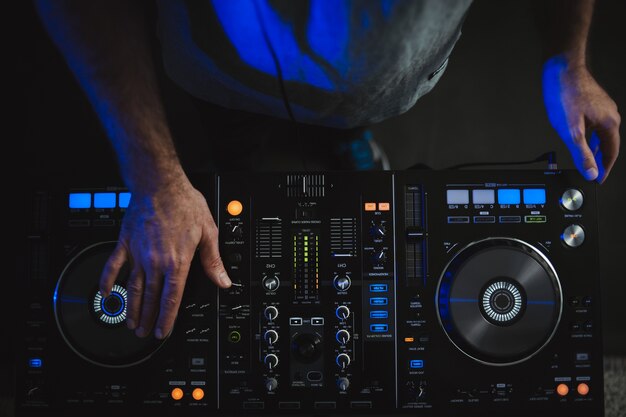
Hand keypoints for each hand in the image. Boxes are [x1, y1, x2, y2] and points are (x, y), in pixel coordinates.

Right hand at [99, 178, 231, 338]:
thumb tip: (224, 281)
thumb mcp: (208, 231)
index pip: (171, 298)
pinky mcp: (125, 243)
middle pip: (151, 297)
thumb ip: (213, 260)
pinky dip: (107, 280)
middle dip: (148, 318)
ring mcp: (138, 253)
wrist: (159, 184)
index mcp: (177, 260)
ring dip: (131, 307)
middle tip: (144, 333)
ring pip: (133, 287)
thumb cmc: (184, 203)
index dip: (167, 318)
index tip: (163, 331)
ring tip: (130, 322)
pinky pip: (113, 265)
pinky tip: (105, 293)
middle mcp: (156, 261)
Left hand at [542, 55, 620, 182]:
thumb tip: (591, 172)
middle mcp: (611, 114)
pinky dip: (589, 135)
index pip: (611, 153)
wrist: (561, 68)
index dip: (605, 168)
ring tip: (586, 159)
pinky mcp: (594, 102)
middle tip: (592, 172)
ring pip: (601, 134)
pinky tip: (580, 138)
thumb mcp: (571, 130)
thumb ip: (581, 153)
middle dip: (600, 159)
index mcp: (610, 123)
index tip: (599, 180)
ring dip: (594, 147)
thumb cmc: (565, 94)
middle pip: (608, 144)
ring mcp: (603, 107)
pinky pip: (595, 125)